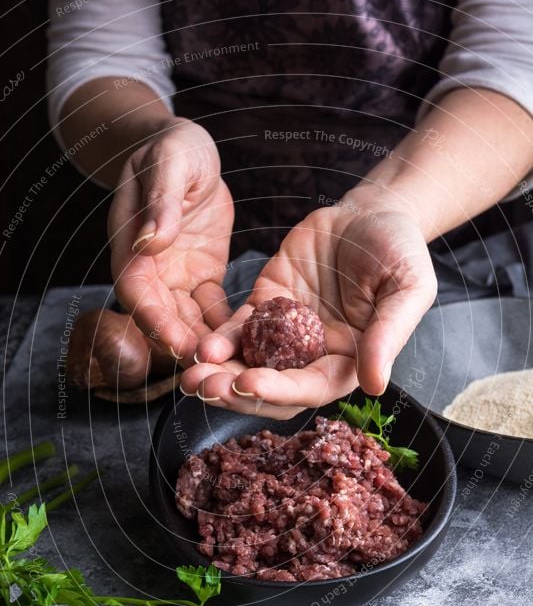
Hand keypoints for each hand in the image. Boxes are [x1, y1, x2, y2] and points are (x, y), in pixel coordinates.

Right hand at [108, 119, 233, 363]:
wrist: (190, 148)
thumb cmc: (173, 146)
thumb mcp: (170, 162)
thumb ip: (161, 201)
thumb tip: (150, 242)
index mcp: (132, 244)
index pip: (137, 292)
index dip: (155, 321)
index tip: (179, 344)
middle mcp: (151, 268)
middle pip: (162, 317)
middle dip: (185, 345)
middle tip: (214, 372)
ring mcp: (176, 276)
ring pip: (188, 320)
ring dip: (207, 344)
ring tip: (235, 367)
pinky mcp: (202, 276)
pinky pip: (213, 309)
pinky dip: (227, 327)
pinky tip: (252, 344)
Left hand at [180, 202, 436, 417]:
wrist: (372, 212)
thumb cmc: (399, 250)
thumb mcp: (407, 288)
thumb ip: (390, 334)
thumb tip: (375, 385)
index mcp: (348, 362)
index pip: (310, 389)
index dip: (278, 391)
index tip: (247, 384)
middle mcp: (313, 356)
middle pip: (271, 389)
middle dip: (236, 393)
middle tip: (204, 389)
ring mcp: (285, 335)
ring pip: (247, 366)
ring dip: (219, 376)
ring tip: (191, 378)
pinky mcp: (265, 307)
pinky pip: (237, 330)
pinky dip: (219, 341)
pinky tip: (200, 346)